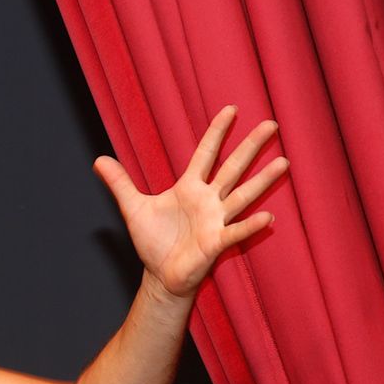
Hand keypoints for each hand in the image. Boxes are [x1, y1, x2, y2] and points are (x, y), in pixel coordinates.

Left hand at [96, 106, 286, 297]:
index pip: (205, 154)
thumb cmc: (154, 241)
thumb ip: (120, 183)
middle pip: (232, 168)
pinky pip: (235, 231)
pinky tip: (269, 217)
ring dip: (262, 180)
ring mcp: (215, 220)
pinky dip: (250, 225)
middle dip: (250, 147)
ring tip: (284, 162)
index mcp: (189, 188)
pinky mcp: (216, 242)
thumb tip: (99, 159)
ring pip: (242, 195)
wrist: (161, 274)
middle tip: (271, 124)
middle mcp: (208, 200)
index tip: (231, 108)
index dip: (216, 132)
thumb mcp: (133, 208)